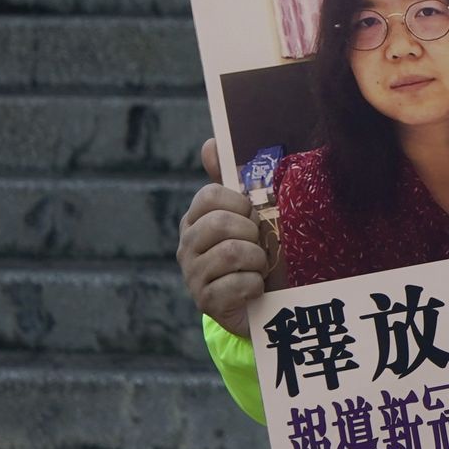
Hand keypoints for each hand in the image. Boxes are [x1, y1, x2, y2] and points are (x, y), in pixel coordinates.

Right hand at [176, 138, 266, 336]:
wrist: (259, 305)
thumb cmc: (253, 253)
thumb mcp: (246, 217)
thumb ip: (231, 181)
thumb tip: (210, 143)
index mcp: (196, 220)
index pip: (209, 195)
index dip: (239, 203)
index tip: (252, 216)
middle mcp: (187, 246)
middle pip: (220, 224)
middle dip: (251, 233)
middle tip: (260, 245)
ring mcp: (193, 275)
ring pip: (231, 253)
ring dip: (257, 260)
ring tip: (260, 267)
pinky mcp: (206, 303)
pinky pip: (237, 285)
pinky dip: (255, 285)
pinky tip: (256, 289)